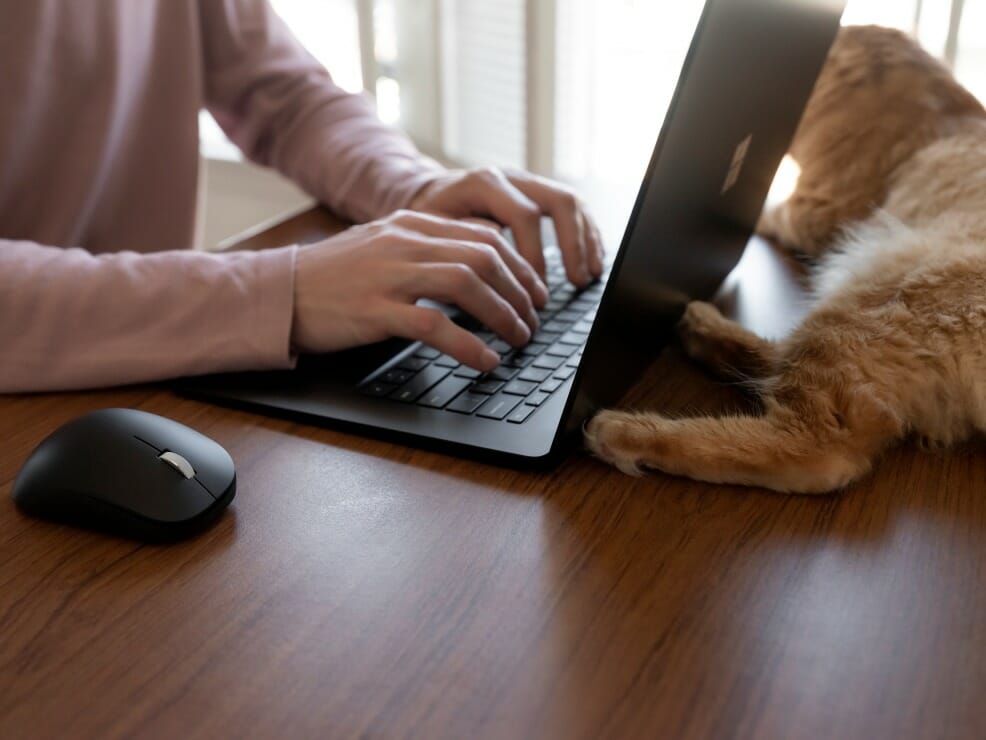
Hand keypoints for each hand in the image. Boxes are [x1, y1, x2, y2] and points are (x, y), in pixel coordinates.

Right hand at [290, 210, 549, 370]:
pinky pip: (434, 326)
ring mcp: (389, 274)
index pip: (483, 235)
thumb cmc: (333, 278)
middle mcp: (404, 242)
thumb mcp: (383, 248)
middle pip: (484, 257)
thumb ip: (426, 250)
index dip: (520, 265)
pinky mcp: (375, 309)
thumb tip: (477, 271)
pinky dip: (469, 346)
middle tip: (534, 320)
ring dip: (504, 315)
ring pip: (467, 284)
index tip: (536, 291)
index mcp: (411, 224)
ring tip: (519, 339)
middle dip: (520, 291)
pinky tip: (486, 361)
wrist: (279, 292)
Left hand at [409, 166, 604, 287]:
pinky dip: (585, 235)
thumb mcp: (432, 234)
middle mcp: (510, 177)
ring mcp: (526, 183)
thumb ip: (461, 247)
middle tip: (576, 282)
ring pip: (570, 202)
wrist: (424, 197)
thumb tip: (496, 272)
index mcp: (484, 183)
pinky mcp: (536, 194)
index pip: (524, 215)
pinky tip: (591, 261)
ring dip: (584, 241)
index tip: (534, 289)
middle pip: (558, 201)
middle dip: (572, 245)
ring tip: (588, 276)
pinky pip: (571, 208)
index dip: (535, 254)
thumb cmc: (426, 221)